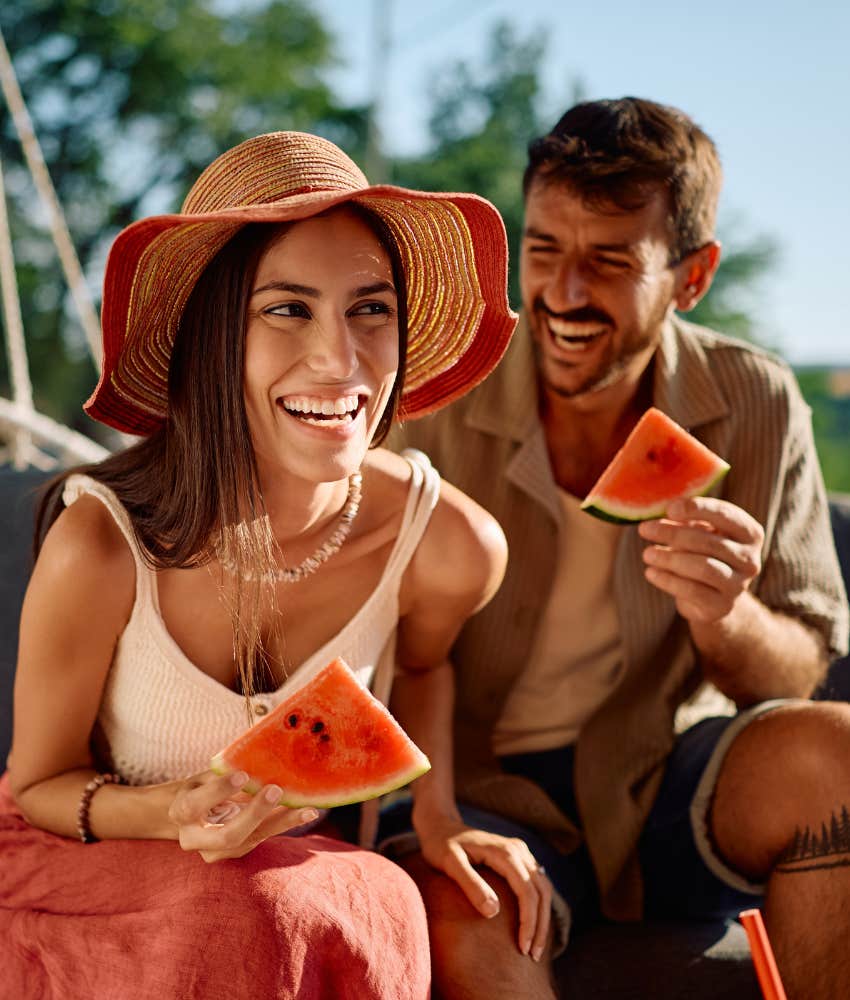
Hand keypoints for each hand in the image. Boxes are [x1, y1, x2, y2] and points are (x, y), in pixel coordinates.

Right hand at [168, 769, 317, 861]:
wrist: (191, 816)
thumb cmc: (202, 787)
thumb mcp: (206, 775)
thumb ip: (225, 770)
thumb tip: (257, 753)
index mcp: (181, 812)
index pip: (195, 805)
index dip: (218, 791)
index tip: (242, 775)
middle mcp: (194, 838)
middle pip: (227, 835)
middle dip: (254, 814)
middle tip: (276, 790)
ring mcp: (215, 851)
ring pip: (250, 840)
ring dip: (279, 822)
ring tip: (305, 808)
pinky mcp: (236, 852)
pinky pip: (262, 838)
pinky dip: (283, 824)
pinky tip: (306, 811)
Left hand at [415, 813, 550, 959]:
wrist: (440, 826)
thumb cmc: (441, 845)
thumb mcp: (450, 863)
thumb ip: (470, 884)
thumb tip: (493, 911)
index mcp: (504, 852)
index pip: (526, 891)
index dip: (528, 921)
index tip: (522, 948)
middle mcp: (517, 850)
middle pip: (541, 890)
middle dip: (539, 925)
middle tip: (533, 955)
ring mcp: (520, 852)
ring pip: (543, 887)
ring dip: (542, 917)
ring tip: (534, 946)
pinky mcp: (518, 857)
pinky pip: (536, 883)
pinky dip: (538, 905)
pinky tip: (532, 924)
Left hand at [638, 496, 762, 623]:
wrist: (713, 599)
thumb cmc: (703, 554)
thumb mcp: (698, 532)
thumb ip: (686, 520)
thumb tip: (665, 511)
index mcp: (749, 533)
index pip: (726, 515)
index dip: (698, 508)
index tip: (670, 508)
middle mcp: (750, 559)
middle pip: (709, 542)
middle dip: (673, 534)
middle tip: (644, 529)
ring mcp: (739, 585)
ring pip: (703, 567)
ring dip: (669, 558)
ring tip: (646, 554)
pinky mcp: (722, 606)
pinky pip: (692, 590)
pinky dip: (668, 580)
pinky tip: (650, 572)